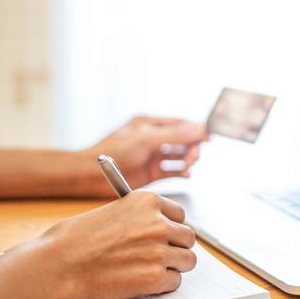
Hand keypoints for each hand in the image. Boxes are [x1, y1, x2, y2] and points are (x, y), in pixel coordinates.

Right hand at [43, 190, 196, 298]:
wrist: (58, 265)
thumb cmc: (74, 240)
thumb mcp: (112, 212)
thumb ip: (138, 217)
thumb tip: (159, 227)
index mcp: (147, 201)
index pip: (179, 214)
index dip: (171, 226)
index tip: (166, 234)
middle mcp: (158, 223)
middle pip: (188, 238)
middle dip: (176, 247)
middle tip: (161, 255)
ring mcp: (158, 251)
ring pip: (187, 260)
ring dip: (173, 266)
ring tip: (150, 269)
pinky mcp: (154, 278)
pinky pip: (174, 282)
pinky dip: (162, 284)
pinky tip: (142, 281)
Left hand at [81, 116, 208, 196]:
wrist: (91, 174)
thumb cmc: (114, 152)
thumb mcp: (147, 139)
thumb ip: (175, 134)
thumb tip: (199, 128)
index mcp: (149, 124)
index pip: (179, 123)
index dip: (195, 130)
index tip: (208, 137)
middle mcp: (152, 138)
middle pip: (181, 140)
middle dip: (191, 147)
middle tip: (194, 156)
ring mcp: (152, 156)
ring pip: (178, 155)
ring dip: (187, 159)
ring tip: (188, 165)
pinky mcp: (150, 172)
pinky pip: (171, 171)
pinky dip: (181, 172)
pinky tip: (186, 174)